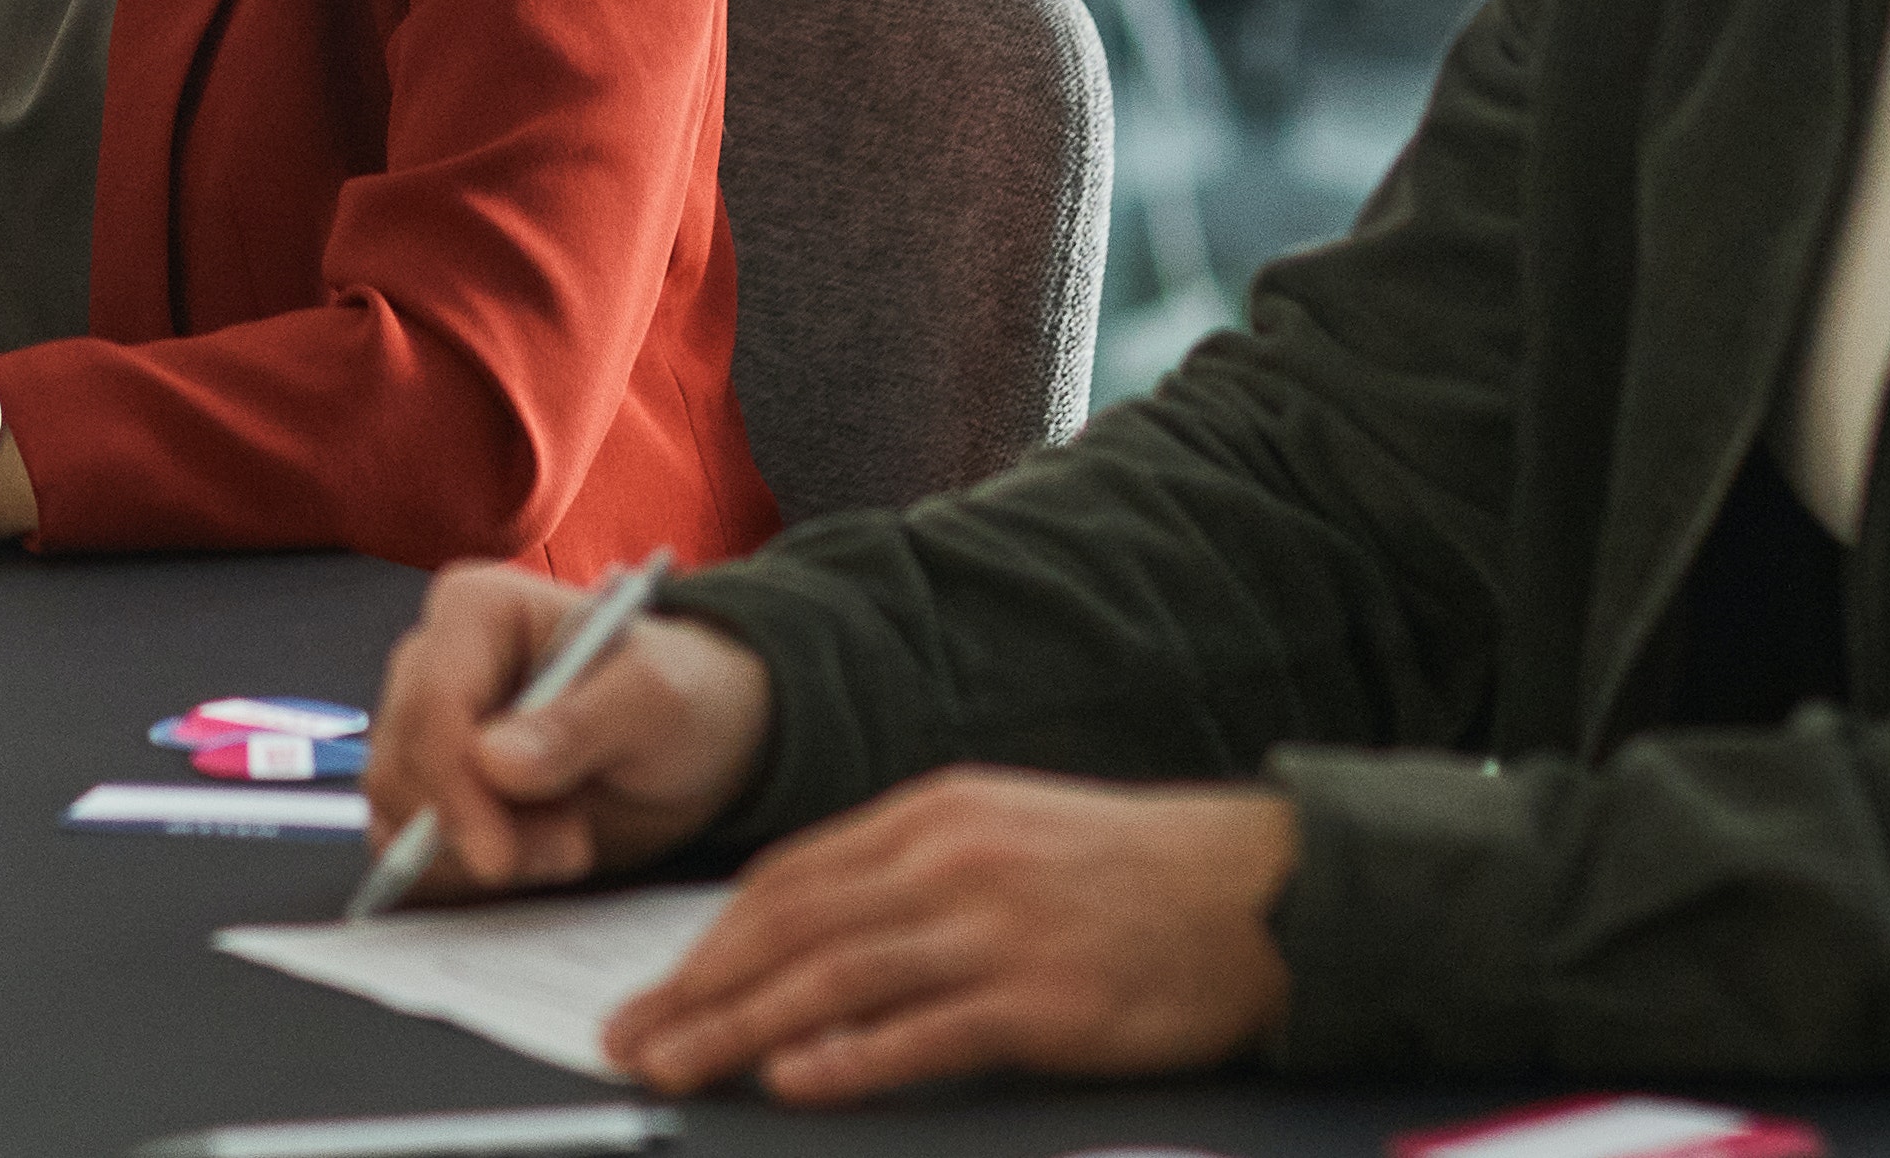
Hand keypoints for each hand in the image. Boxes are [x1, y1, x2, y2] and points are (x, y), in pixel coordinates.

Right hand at [362, 567, 778, 904]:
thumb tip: (492, 761)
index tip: (498, 856)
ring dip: (480, 850)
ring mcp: (423, 727)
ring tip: (566, 839)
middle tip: (570, 845)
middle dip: (479, 825)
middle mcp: (433, 661)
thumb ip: (579, 725)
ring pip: (399, 810)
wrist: (689, 745)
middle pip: (405, 762)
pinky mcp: (428, 786)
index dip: (455, 785)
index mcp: (476, 610)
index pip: (433, 700)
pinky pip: (406, 843)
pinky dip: (461, 868)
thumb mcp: (656, 701)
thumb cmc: (677, 697)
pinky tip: (532, 853)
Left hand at [601, 771, 1295, 1103]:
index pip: (788, 877)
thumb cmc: (1130, 873)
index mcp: (933, 813)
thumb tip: (807, 927)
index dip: (709, 938)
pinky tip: (793, 1077)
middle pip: (789, 927)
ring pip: (833, 978)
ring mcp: (996, 929)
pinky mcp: (1044, 1000)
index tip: (656, 985)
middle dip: (697, 989)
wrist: (1259, 892)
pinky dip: (847, 1056)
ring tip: (677, 1066)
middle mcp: (951, 861)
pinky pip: (922, 1032)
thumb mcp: (1004, 834)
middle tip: (630, 1039)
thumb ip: (909, 871)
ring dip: (739, 1028)